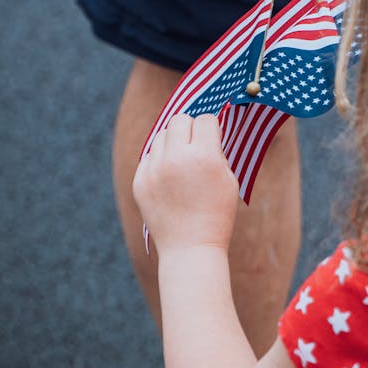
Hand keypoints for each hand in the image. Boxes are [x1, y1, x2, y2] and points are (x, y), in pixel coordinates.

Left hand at [133, 113, 239, 256]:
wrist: (190, 248)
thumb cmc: (216, 213)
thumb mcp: (228, 178)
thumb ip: (216, 149)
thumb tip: (205, 127)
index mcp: (204, 156)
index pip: (206, 120)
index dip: (212, 128)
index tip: (213, 139)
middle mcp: (176, 158)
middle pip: (180, 120)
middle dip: (190, 129)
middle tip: (196, 146)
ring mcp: (154, 169)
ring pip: (162, 135)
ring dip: (173, 143)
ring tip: (182, 164)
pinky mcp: (139, 180)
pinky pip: (149, 155)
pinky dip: (159, 161)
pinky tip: (169, 179)